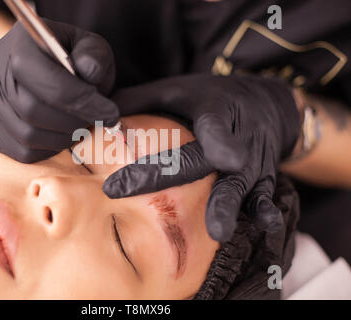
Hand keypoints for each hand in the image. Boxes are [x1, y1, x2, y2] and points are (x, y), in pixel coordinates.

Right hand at [0, 19, 118, 162]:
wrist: (43, 64)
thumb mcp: (90, 47)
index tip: (110, 113)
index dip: (82, 102)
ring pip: (26, 135)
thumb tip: (89, 73)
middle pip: (33, 111)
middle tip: (93, 121)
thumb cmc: (71, 57)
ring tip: (78, 127)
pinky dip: (46, 150)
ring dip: (62, 139)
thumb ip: (94, 56)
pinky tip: (59, 135)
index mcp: (20, 42)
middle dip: (72, 123)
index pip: (47, 80)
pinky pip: (17, 150)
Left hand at [103, 74, 299, 241]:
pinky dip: (266, 212)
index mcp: (214, 110)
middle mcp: (235, 137)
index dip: (173, 145)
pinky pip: (267, 196)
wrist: (268, 102)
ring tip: (218, 231)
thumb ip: (139, 100)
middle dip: (179, 179)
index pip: (193, 128)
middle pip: (209, 161)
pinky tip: (266, 227)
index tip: (142, 166)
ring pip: (241, 184)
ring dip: (229, 206)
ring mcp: (254, 161)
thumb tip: (94, 113)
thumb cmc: (212, 99)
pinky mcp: (266, 178)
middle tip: (153, 203)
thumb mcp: (178, 89)